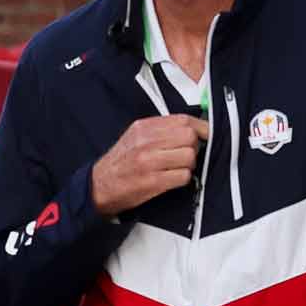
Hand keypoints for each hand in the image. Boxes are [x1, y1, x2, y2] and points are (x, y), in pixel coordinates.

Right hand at [90, 115, 209, 216]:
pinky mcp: (153, 181)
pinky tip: (173, 179)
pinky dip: (183, 179)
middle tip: (187, 154)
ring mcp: (149, 161)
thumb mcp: (135, 136)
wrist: (100, 186)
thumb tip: (191, 127)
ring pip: (189, 156)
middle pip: (190, 137)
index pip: (183, 120)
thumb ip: (160, 129)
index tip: (205, 134)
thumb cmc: (121, 162)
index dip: (201, 127)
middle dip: (195, 147)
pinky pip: (183, 176)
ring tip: (178, 168)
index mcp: (144, 127)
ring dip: (189, 165)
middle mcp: (146, 141)